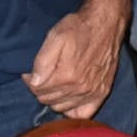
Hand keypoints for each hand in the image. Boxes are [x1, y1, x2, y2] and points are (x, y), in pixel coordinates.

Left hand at [23, 0, 129, 117]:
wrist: (106, 23)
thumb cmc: (79, 27)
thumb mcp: (55, 37)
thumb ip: (42, 62)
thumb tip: (34, 82)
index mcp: (66, 76)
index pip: (37, 90)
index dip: (30, 80)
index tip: (30, 73)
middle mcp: (79, 88)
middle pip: (48, 100)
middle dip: (41, 89)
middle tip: (42, 76)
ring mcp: (92, 92)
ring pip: (62, 108)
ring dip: (54, 98)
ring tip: (55, 83)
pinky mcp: (102, 92)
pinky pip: (83, 113)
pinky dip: (73, 109)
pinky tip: (69, 98)